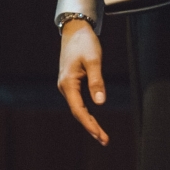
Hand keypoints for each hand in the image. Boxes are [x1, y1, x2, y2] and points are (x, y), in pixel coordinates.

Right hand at [57, 18, 108, 145]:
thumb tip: (100, 103)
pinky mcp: (70, 82)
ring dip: (88, 121)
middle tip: (104, 140)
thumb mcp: (93, 60)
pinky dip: (86, 113)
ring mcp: (66, 84)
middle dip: (90, 127)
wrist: (75, 28)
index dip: (89, 124)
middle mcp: (64, 86)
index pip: (79, 110)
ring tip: (101, 135)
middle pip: (77, 112)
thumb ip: (97, 81)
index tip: (100, 135)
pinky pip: (77, 102)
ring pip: (77, 108)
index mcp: (67, 83)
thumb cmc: (84, 42)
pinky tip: (93, 119)